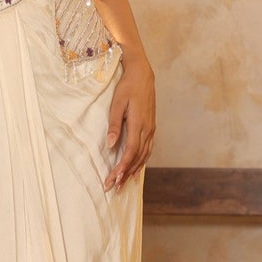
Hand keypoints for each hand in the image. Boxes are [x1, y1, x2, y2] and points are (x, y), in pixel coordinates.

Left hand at [104, 56, 155, 189]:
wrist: (143, 75)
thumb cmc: (127, 88)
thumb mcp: (117, 104)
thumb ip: (114, 125)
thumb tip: (110, 145)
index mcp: (138, 124)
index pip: (131, 151)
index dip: (123, 167)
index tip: (114, 179)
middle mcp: (147, 129)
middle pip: (137, 157)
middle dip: (125, 173)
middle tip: (114, 187)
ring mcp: (151, 128)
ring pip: (144, 155)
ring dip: (134, 170)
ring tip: (124, 182)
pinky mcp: (151, 126)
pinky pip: (148, 148)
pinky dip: (142, 161)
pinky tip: (136, 168)